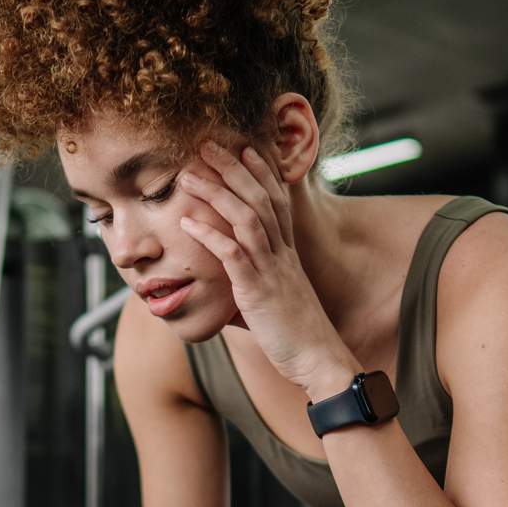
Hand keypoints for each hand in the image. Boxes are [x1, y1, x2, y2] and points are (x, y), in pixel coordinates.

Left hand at [177, 143, 357, 394]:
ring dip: (216, 193)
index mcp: (289, 253)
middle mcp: (283, 254)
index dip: (262, 172)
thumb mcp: (279, 300)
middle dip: (233, 169)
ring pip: (246, 218)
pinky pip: (234, 255)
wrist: (319, 360)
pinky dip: (210, 235)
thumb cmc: (298, 335)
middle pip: (260, 198)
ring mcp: (272, 270)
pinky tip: (187, 222)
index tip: (244, 148)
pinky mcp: (259, 291)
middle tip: (207, 145)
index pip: (278, 201)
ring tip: (188, 176)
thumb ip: (258, 285)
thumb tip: (237, 286)